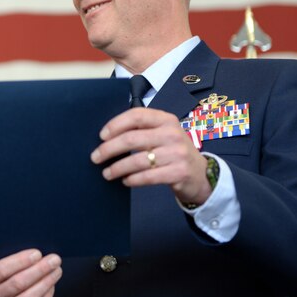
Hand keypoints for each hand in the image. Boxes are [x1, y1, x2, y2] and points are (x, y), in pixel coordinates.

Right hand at [0, 249, 61, 296]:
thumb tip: (37, 255)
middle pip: (17, 284)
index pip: (1, 270)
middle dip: (39, 270)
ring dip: (45, 284)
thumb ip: (12, 261)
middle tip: (54, 260)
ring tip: (55, 272)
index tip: (37, 253)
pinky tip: (51, 287)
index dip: (21, 261)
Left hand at [91, 107, 211, 204]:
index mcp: (166, 119)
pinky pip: (148, 177)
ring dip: (117, 168)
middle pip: (132, 139)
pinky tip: (125, 181)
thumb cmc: (173, 151)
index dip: (115, 124)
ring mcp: (177, 153)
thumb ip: (142, 130)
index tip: (101, 136)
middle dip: (109, 149)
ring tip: (106, 173)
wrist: (201, 174)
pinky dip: (132, 180)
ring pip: (137, 160)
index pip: (136, 115)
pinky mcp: (179, 172)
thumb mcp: (163, 134)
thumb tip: (107, 136)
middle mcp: (172, 134)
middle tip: (95, 157)